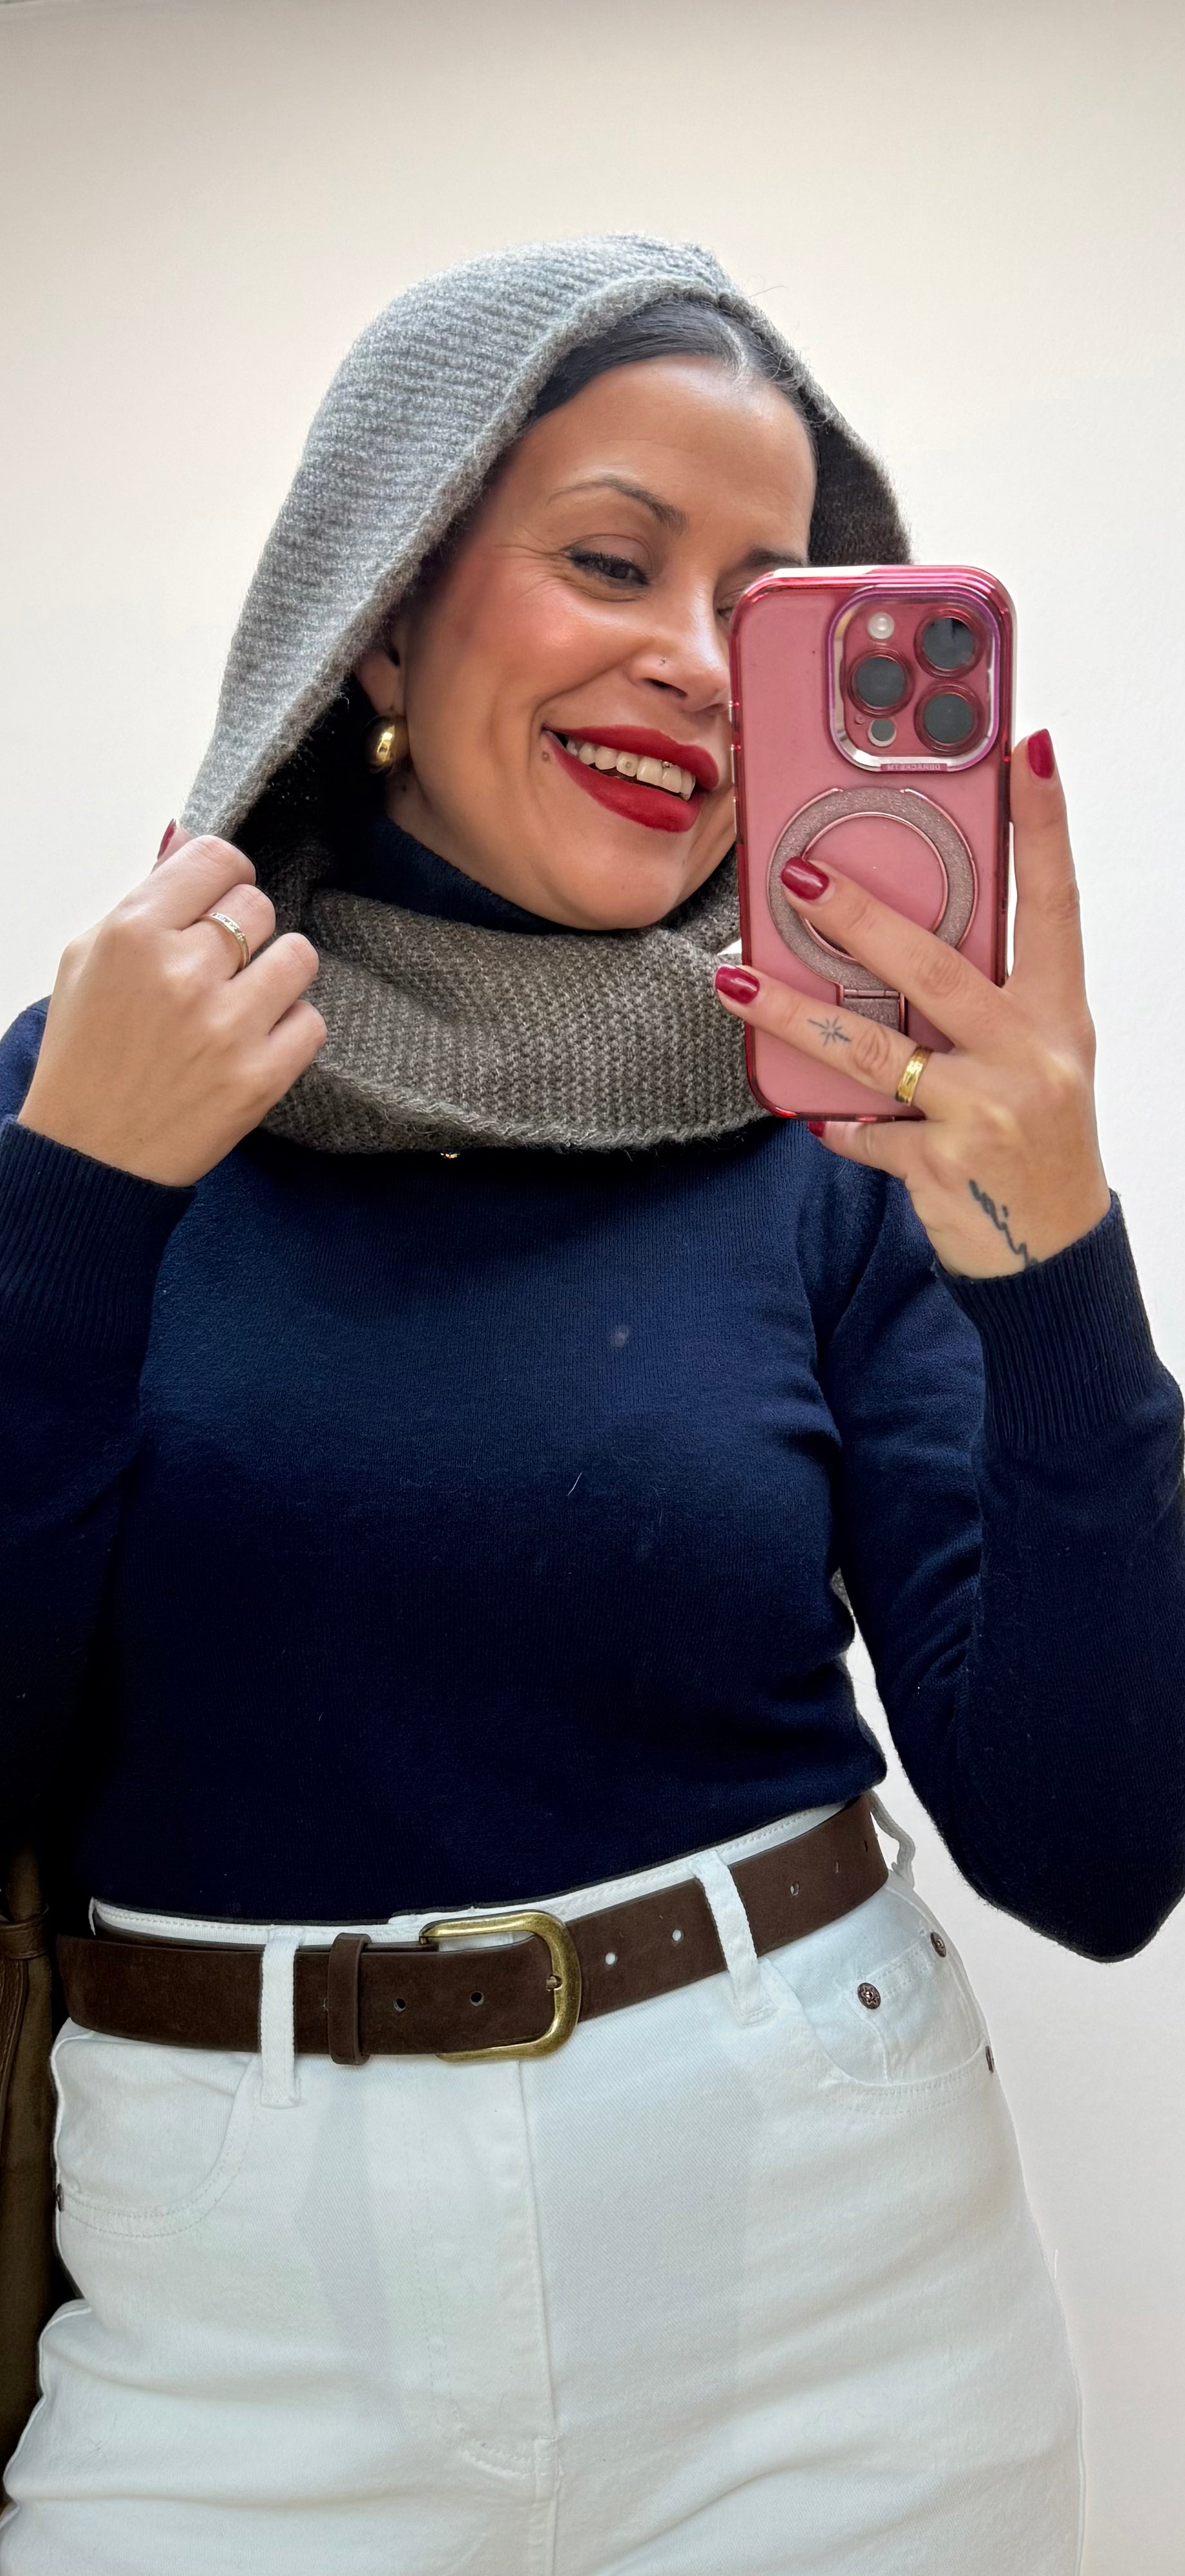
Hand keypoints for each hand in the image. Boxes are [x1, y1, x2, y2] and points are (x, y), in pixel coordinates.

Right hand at [18, 827, 325, 1185]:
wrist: (89, 1155)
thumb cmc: (86, 1053)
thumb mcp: (87, 959)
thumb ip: (144, 897)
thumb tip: (186, 838)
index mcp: (133, 933)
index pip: (217, 858)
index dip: (226, 877)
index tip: (222, 899)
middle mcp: (182, 971)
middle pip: (259, 906)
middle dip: (245, 933)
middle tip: (220, 968)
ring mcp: (226, 1025)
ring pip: (298, 957)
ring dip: (276, 976)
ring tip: (243, 1004)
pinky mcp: (260, 1076)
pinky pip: (312, 1021)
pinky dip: (289, 1031)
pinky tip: (253, 1045)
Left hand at [714, 733, 1110, 1277]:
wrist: (1048, 1248)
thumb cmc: (1034, 1132)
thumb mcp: (1036, 1051)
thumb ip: (985, 992)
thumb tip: (892, 931)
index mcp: (1059, 1010)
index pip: (1056, 899)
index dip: (1045, 822)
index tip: (1027, 748)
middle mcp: (1030, 1053)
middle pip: (935, 967)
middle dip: (863, 919)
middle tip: (801, 877)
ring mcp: (986, 1110)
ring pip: (872, 1048)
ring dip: (793, 1013)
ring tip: (734, 982)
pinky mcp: (941, 1163)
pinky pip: (863, 1128)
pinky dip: (832, 1119)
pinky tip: (806, 1108)